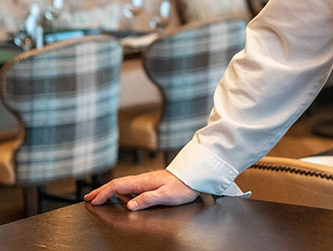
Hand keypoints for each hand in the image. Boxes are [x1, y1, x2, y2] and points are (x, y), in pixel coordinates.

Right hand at [84, 170, 198, 210]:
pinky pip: (130, 187)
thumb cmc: (183, 186)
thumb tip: (129, 205)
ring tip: (99, 197)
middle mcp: (143, 179)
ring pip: (123, 184)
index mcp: (143, 181)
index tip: (93, 200)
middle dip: (101, 190)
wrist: (195, 176)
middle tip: (88, 197)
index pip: (118, 186)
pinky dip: (120, 191)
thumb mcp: (166, 195)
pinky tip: (120, 197)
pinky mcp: (151, 183)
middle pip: (117, 183)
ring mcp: (146, 180)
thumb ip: (147, 199)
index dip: (104, 193)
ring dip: (109, 190)